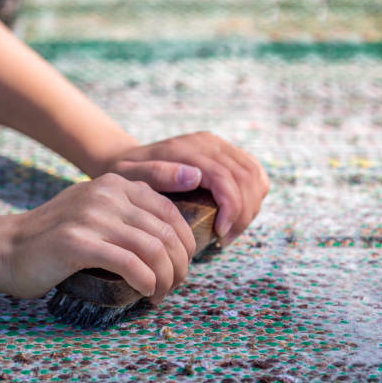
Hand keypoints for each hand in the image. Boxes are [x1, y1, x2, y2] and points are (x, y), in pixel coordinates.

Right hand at [0, 173, 194, 303]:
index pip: (170, 211)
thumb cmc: (57, 238)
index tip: (183, 264)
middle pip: (166, 232)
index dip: (186, 242)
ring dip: (166, 278)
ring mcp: (91, 217)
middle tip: (175, 285)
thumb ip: (130, 213)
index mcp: (116, 184)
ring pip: (153, 250)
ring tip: (160, 295)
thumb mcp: (96, 211)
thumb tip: (175, 239)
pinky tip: (146, 292)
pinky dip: (146, 282)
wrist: (6, 248)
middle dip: (179, 265)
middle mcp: (107, 194)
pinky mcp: (77, 243)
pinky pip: (130, 265)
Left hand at [102, 132, 268, 245]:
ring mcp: (219, 146)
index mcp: (187, 149)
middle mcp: (208, 143)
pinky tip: (238, 215)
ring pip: (255, 174)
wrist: (127, 160)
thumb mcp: (129, 176)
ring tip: (230, 231)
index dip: (231, 209)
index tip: (220, 235)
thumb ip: (157, 175)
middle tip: (226, 239)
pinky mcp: (226, 152)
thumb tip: (195, 177)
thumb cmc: (126, 175)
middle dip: (243, 213)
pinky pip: (254, 172)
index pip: (224, 177)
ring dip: (250, 207)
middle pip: (246, 177)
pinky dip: (254, 195)